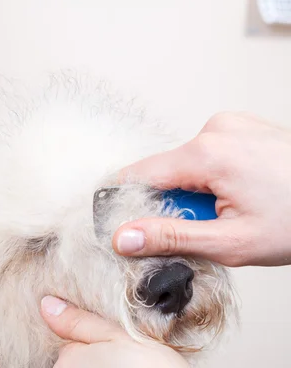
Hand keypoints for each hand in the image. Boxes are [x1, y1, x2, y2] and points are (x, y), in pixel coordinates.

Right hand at [114, 112, 290, 266]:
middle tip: (208, 227)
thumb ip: (171, 237)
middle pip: (165, 173)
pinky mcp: (241, 129)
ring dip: (196, 195)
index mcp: (208, 153)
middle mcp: (216, 129)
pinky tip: (240, 196)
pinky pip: (208, 157)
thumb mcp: (229, 242)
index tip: (124, 229)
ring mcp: (231, 125)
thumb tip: (125, 237)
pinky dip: (213, 181)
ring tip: (231, 212)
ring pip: (186, 167)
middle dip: (175, 205)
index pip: (139, 176)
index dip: (126, 205)